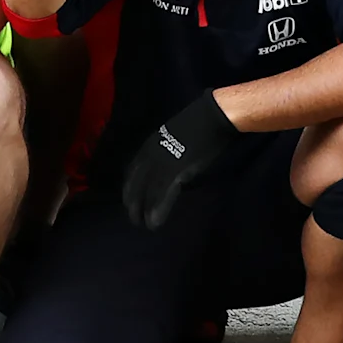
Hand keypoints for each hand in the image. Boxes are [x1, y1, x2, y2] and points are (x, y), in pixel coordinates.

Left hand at [121, 89, 240, 231]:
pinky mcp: (176, 170)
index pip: (133, 170)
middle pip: (136, 182)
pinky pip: (162, 193)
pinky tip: (154, 222)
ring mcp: (162, 162)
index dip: (130, 187)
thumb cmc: (199, 125)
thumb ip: (168, 151)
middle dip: (133, 201)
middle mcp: (151, 154)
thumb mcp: (174, 137)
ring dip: (143, 210)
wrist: (213, 116)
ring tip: (143, 225)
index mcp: (150, 145)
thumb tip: (170, 167)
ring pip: (148, 191)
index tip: (129, 200)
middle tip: (133, 218)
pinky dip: (158, 209)